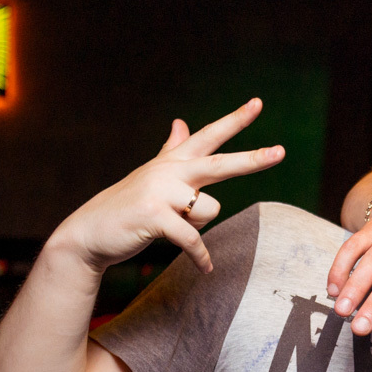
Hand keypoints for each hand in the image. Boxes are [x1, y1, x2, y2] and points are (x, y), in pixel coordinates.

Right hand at [46, 100, 285, 274]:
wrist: (90, 232)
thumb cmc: (128, 205)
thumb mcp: (152, 175)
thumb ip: (171, 150)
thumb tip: (181, 123)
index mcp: (172, 160)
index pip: (209, 136)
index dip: (235, 120)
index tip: (258, 103)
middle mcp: (169, 171)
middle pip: (219, 164)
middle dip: (252, 160)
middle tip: (280, 152)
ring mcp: (160, 192)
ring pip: (209, 210)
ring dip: (197, 226)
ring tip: (171, 228)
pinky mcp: (155, 217)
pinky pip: (193, 239)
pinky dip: (200, 257)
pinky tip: (206, 268)